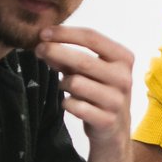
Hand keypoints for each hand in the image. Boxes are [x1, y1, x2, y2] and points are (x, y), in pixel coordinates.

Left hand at [39, 26, 135, 156]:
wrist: (114, 128)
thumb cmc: (99, 91)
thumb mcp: (88, 70)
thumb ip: (68, 57)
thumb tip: (43, 44)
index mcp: (123, 58)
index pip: (92, 38)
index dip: (65, 33)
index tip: (43, 33)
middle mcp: (123, 78)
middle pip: (83, 59)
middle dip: (56, 52)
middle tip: (38, 50)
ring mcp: (116, 100)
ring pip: (76, 83)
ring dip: (64, 83)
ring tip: (66, 86)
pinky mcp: (107, 120)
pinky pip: (74, 106)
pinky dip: (67, 103)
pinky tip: (72, 104)